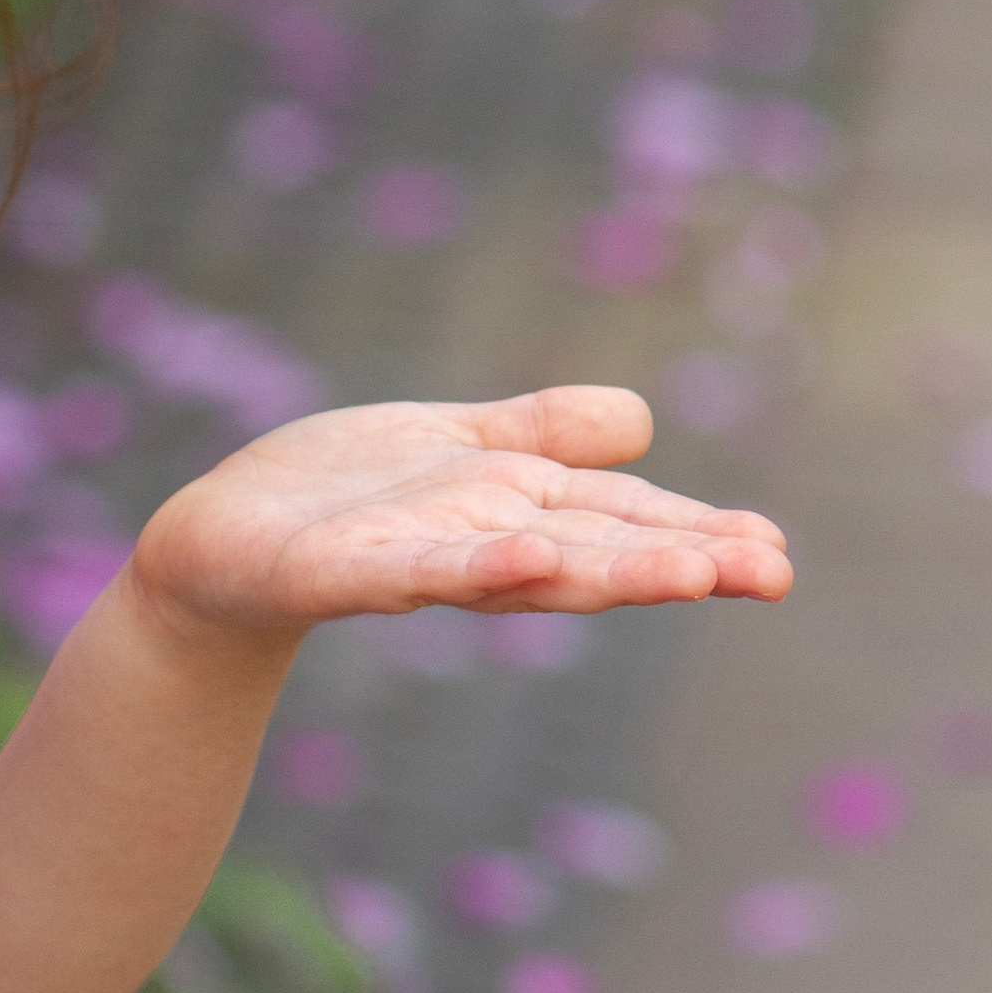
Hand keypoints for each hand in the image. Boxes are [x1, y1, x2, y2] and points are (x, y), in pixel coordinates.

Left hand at [131, 384, 792, 645]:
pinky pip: (406, 571)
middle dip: (678, 558)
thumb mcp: (449, 449)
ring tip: (686, 571)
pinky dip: (465, 566)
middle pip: (589, 548)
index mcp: (506, 513)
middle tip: (771, 571)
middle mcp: (472, 545)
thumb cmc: (336, 501)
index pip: (617, 519)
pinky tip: (520, 553)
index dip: (696, 535)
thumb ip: (539, 435)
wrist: (212, 548)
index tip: (779, 554)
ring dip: (602, 570)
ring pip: (518, 567)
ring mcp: (407, 562)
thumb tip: (640, 421)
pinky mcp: (332, 572)